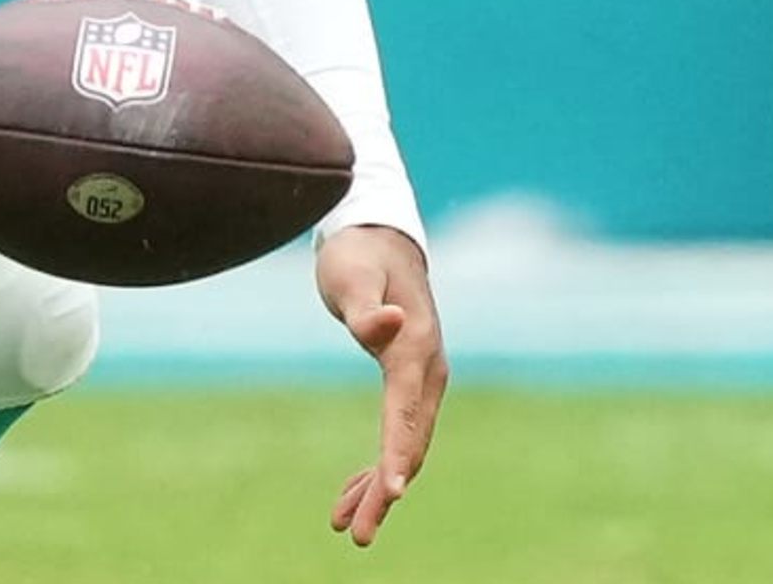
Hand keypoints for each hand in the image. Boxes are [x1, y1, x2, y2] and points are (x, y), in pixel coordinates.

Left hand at [316, 224, 446, 545]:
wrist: (379, 237)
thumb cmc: (360, 256)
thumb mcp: (352, 276)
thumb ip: (367, 308)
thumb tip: (391, 324)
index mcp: (415, 349)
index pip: (407, 412)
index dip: (398, 455)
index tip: (391, 494)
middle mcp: (426, 371)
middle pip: (411, 442)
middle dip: (386, 492)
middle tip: (357, 535)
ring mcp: (421, 380)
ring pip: (406, 447)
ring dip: (379, 489)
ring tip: (346, 527)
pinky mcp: (407, 383)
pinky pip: (397, 435)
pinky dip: (376, 467)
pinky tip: (350, 493)